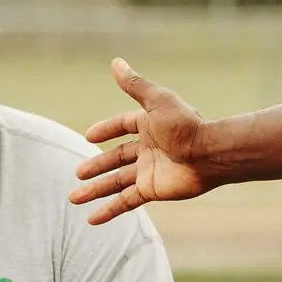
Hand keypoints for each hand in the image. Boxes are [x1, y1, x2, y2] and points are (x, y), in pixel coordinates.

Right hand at [69, 60, 209, 223]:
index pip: (122, 126)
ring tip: (73, 198)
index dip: (106, 130)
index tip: (89, 137)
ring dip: (95, 190)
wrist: (208, 154)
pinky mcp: (151, 190)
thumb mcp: (156, 101)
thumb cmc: (185, 125)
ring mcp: (148, 171)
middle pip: (115, 159)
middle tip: (77, 174)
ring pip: (116, 182)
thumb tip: (116, 62)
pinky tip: (92, 219)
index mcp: (148, 125)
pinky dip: (109, 210)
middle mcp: (147, 149)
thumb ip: (135, 85)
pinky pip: (125, 201)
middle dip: (95, 167)